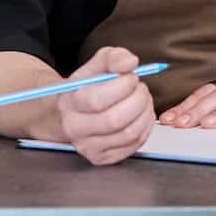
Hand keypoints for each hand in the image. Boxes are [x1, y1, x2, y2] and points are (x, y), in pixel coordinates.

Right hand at [56, 46, 155, 165]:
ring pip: (129, 134)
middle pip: (115, 120)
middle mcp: (75, 129)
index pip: (98, 100)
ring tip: (143, 100)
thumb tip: (130, 63)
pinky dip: (146, 127)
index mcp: (70, 103)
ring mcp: (88, 147)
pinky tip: (141, 114)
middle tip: (141, 89)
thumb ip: (114, 57)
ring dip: (145, 113)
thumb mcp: (98, 64)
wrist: (73, 113)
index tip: (131, 77)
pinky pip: (134, 145)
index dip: (123, 86)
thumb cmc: (89, 86)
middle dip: (138, 100)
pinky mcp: (103, 158)